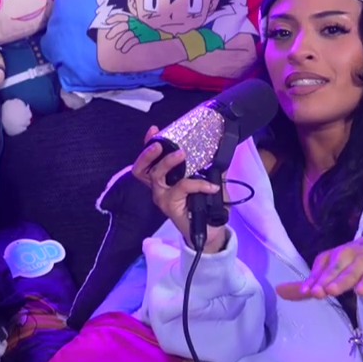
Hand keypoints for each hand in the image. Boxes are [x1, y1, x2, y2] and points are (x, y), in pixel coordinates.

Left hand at [104, 18, 140, 53]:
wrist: (156, 34)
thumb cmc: (142, 29)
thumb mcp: (135, 24)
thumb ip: (125, 25)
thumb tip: (111, 29)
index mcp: (132, 19)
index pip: (122, 16)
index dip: (114, 18)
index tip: (106, 22)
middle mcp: (135, 23)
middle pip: (123, 26)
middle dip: (114, 31)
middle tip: (108, 37)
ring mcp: (139, 30)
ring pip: (128, 34)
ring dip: (121, 41)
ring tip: (117, 47)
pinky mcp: (143, 37)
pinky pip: (133, 41)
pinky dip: (127, 46)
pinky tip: (123, 50)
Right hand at [130, 127, 223, 247]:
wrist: (212, 231)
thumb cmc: (207, 207)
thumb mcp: (209, 182)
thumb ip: (210, 168)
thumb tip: (220, 151)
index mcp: (165, 180)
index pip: (150, 161)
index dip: (148, 145)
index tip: (154, 130)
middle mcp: (159, 188)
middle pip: (142, 169)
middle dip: (147, 154)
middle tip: (159, 144)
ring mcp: (163, 198)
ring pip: (157, 176)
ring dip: (167, 162)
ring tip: (181, 154)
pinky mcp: (170, 207)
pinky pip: (182, 188)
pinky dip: (198, 184)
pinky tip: (211, 186)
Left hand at [276, 230, 362, 301]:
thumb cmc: (354, 262)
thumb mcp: (331, 270)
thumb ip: (307, 285)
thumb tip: (278, 291)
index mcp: (332, 256)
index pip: (320, 265)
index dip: (313, 278)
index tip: (306, 291)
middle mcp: (346, 256)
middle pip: (333, 267)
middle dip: (324, 279)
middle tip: (315, 292)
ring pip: (351, 271)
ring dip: (341, 280)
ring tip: (331, 291)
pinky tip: (361, 291)